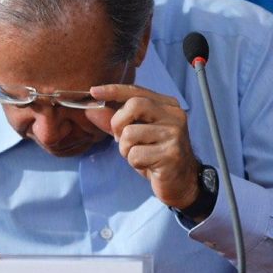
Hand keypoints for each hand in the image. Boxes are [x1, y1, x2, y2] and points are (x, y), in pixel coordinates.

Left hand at [86, 83, 200, 208]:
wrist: (182, 182)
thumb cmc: (155, 156)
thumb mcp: (135, 136)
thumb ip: (115, 121)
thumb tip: (91, 109)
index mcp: (167, 106)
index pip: (136, 92)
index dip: (113, 90)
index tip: (93, 92)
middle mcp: (174, 115)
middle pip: (134, 105)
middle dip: (117, 123)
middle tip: (120, 139)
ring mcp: (174, 134)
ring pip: (130, 133)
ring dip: (125, 149)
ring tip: (138, 155)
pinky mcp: (171, 154)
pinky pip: (136, 154)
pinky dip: (134, 162)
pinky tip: (147, 165)